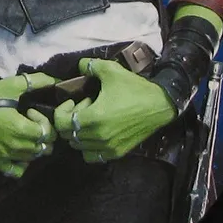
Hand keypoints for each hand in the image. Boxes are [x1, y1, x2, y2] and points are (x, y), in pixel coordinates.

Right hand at [0, 73, 55, 178]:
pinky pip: (17, 171)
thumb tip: (56, 81)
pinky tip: (17, 151)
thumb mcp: (11, 85)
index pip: (49, 133)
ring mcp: (6, 157)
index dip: (44, 121)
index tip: (31, 112)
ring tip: (22, 134)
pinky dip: (22, 164)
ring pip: (33, 158)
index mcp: (22, 129)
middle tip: (30, 123)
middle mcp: (17, 147)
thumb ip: (36, 82)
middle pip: (44, 147)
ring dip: (33, 146)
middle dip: (42, 134)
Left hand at [53, 57, 175, 162]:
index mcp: (93, 118)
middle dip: (71, 120)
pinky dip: (89, 147)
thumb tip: (79, 66)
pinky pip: (93, 156)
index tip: (72, 100)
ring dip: (79, 133)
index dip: (62, 110)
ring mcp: (108, 147)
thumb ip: (89, 66)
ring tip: (91, 119)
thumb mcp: (110, 70)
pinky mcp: (118, 152)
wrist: (160, 105)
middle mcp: (98, 137)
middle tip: (84, 107)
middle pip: (68, 135)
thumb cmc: (134, 88)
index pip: (61, 123)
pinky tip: (97, 132)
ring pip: (79, 147)